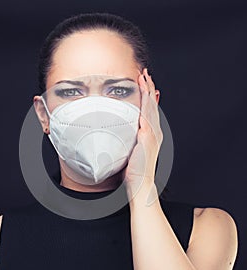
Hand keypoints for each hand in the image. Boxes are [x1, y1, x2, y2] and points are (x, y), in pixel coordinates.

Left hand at [123, 69, 162, 203]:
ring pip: (150, 109)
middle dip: (148, 88)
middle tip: (144, 74)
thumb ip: (133, 136)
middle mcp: (154, 132)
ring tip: (144, 80)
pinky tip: (143, 101)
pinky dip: (145, 111)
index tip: (143, 81)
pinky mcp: (146, 141)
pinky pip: (146, 122)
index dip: (147, 94)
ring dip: (147, 94)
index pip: (149, 108)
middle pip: (151, 105)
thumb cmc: (136, 168)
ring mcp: (151, 136)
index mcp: (151, 132)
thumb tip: (127, 128)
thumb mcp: (135, 148)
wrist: (140, 183)